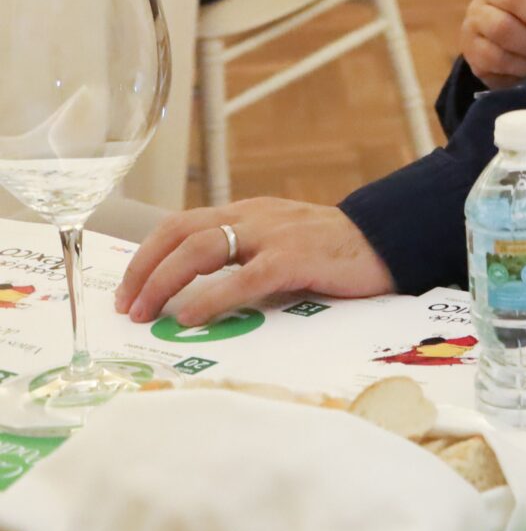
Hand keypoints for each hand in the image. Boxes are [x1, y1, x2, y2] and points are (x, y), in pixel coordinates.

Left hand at [116, 199, 393, 327]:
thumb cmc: (336, 253)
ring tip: (146, 313)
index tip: (128, 290)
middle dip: (143, 269)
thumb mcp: (283, 243)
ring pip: (201, 248)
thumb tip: (196, 295)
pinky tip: (191, 317)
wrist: (393, 240)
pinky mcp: (296, 257)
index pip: (181, 224)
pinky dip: (210, 297)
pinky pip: (243, 276)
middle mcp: (255, 216)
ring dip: (163, 282)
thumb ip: (246, 258)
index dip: (146, 255)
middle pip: (180, 232)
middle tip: (126, 306)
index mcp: (249, 212)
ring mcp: (275, 234)